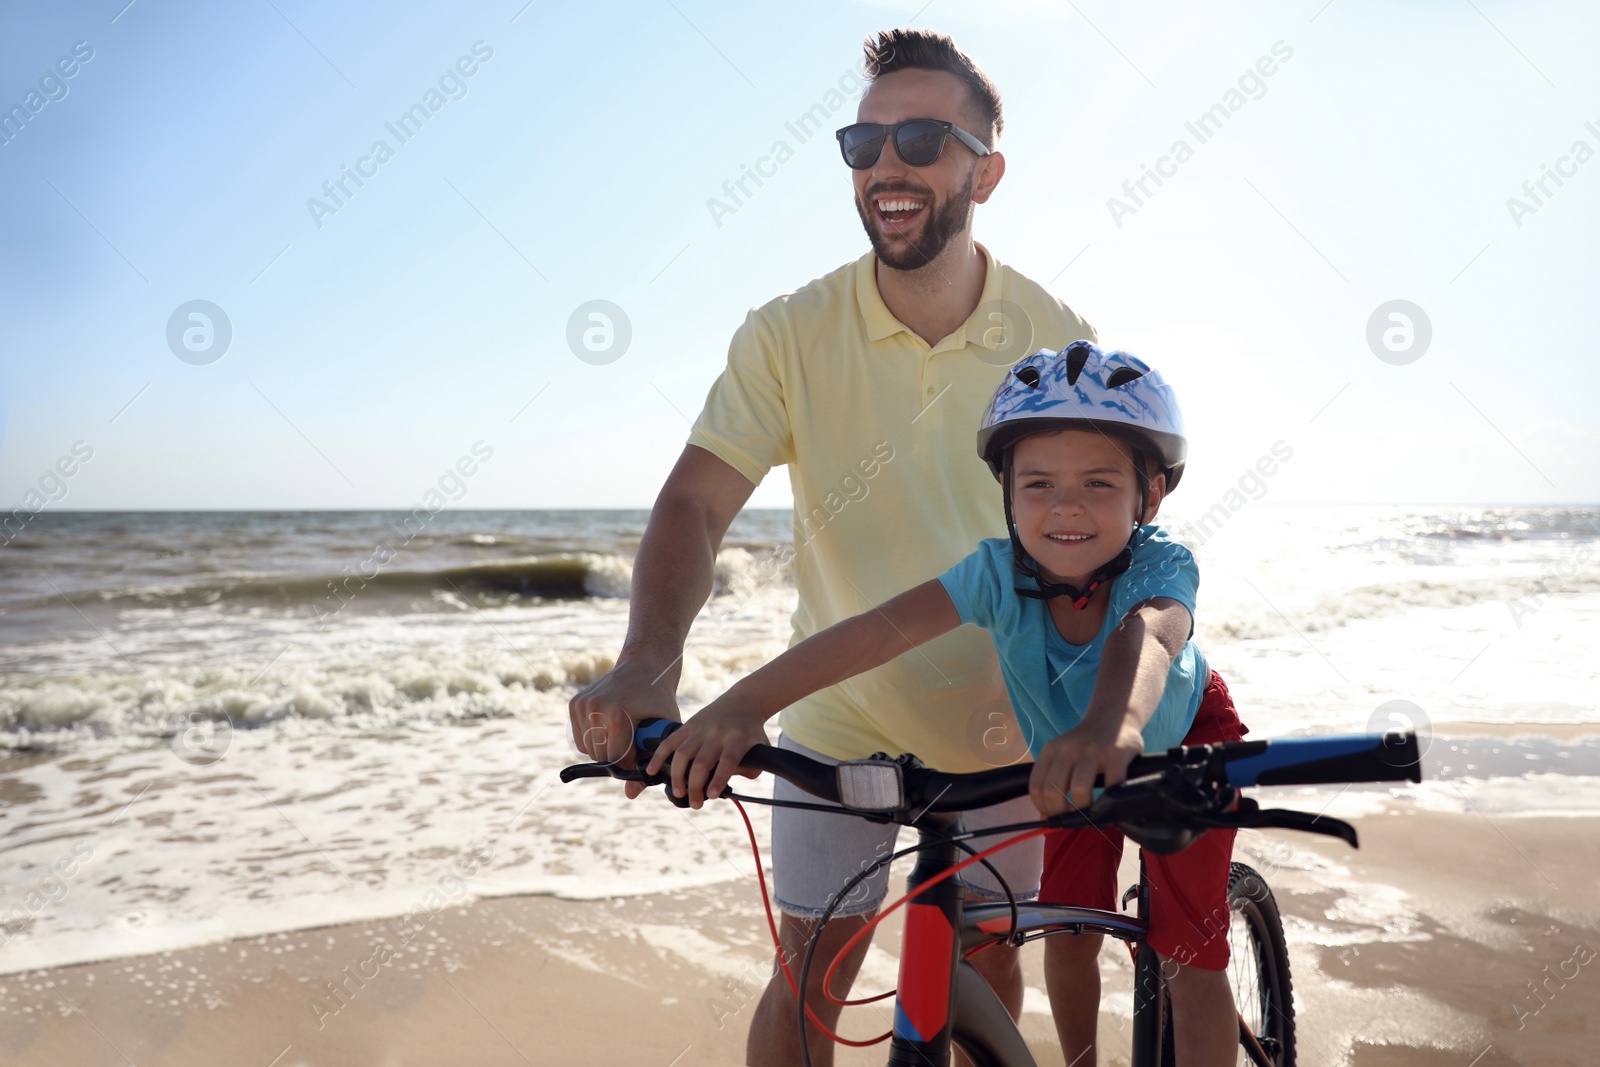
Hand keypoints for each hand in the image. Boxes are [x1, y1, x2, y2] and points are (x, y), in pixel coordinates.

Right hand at [568, 657, 681, 799]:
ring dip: (605, 750)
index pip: (615, 759)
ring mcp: (582, 704)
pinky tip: (611, 728)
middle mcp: (595, 707)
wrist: (644, 667)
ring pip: (588, 750)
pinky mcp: (574, 704)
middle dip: (618, 757)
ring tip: (624, 735)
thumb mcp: (663, 731)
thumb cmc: (658, 702)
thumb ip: (648, 762)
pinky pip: (580, 739)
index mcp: (617, 713)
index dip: (629, 764)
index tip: (640, 758)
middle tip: (634, 745)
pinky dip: (594, 741)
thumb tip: (630, 794)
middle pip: (600, 756)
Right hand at [645, 699, 767, 808]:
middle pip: (701, 762)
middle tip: (695, 803)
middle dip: (695, 786)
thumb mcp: (760, 749)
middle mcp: (717, 733)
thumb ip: (748, 770)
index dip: (718, 779)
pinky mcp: (688, 725)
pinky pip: (670, 741)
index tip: (711, 796)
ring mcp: (701, 728)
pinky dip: (659, 756)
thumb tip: (722, 784)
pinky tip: (652, 771)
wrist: (742, 703)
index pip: (726, 761)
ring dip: (678, 776)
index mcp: (738, 739)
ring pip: (683, 754)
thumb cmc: (751, 732)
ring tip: (679, 792)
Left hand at [1029, 717, 1145, 815]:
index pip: (1036, 786)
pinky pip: (1111, 785)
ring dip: (1084, 809)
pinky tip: (1109, 802)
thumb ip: (1053, 779)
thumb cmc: (1087, 744)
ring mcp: (1093, 750)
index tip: (1053, 816)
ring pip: (1080, 790)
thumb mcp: (1063, 753)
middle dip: (1062, 813)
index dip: (1043, 808)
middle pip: (1054, 791)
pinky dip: (1109, 800)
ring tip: (1090, 811)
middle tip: (1073, 817)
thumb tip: (1045, 817)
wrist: (1114, 715)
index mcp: (1051, 750)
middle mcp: (1068, 748)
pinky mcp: (1117, 753)